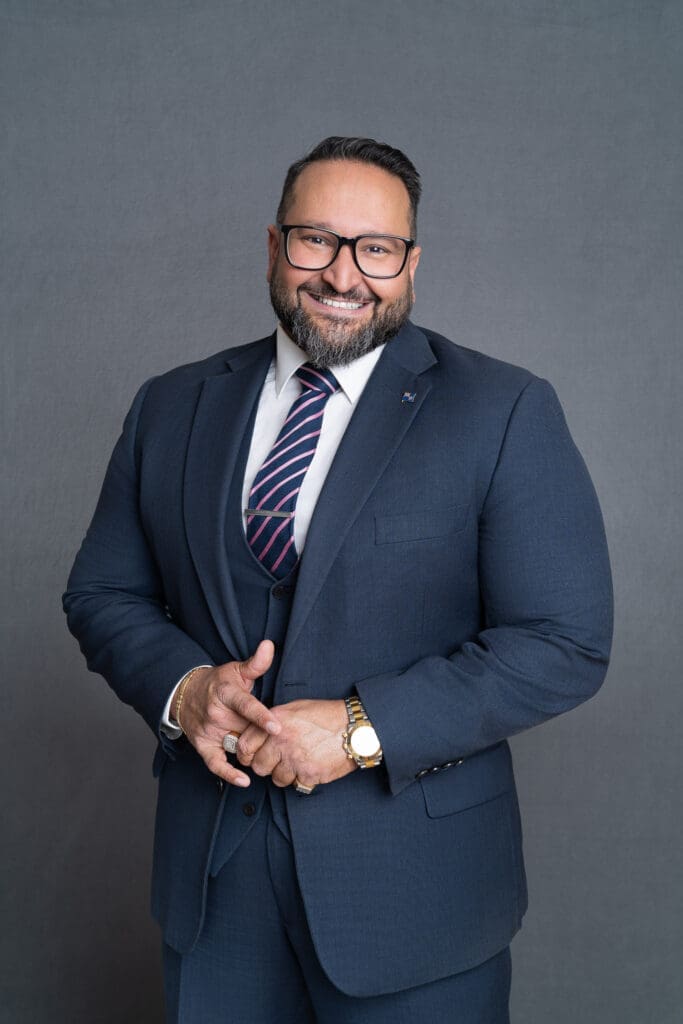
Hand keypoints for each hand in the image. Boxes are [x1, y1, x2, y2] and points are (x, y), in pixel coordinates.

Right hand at [173, 640, 280, 787]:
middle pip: (245, 730)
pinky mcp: (203, 745)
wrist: (187, 694)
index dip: (261, 717)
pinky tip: (245, 781)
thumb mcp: (237, 670)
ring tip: (272, 759)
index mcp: (226, 693)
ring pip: (236, 746)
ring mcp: (209, 731)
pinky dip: (229, 774)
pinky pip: (215, 764)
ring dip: (253, 753)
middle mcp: (216, 713)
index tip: (277, 727)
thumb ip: (256, 663)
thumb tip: (270, 645)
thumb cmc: (219, 683)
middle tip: (284, 744)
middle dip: (263, 737)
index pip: (246, 705)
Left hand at [235, 699, 355, 789]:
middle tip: (278, 761)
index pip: (244, 746)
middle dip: (266, 766)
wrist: (355, 728)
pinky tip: (311, 765)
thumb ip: (273, 722)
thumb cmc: (326, 716)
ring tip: (298, 762)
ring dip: (285, 774)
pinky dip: (302, 779)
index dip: (246, 755)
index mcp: (275, 723)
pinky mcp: (308, 774)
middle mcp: (282, 741)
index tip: (251, 757)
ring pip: (277, 779)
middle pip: (259, 766)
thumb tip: (257, 734)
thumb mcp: (295, 708)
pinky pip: (296, 785)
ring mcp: (295, 759)